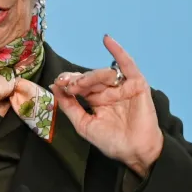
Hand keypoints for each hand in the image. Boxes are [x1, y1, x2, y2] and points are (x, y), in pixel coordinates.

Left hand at [51, 35, 163, 176]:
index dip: (69, 83)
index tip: (57, 84)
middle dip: (77, 79)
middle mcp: (109, 91)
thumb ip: (69, 107)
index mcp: (97, 100)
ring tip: (80, 84)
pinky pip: (127, 64)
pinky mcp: (136, 84)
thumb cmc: (112, 141)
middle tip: (67, 84)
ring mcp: (123, 87)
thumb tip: (54, 88)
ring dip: (90, 76)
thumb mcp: (83, 125)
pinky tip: (106, 40)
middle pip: (90, 78)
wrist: (135, 151)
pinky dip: (118, 51)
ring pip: (103, 74)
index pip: (81, 86)